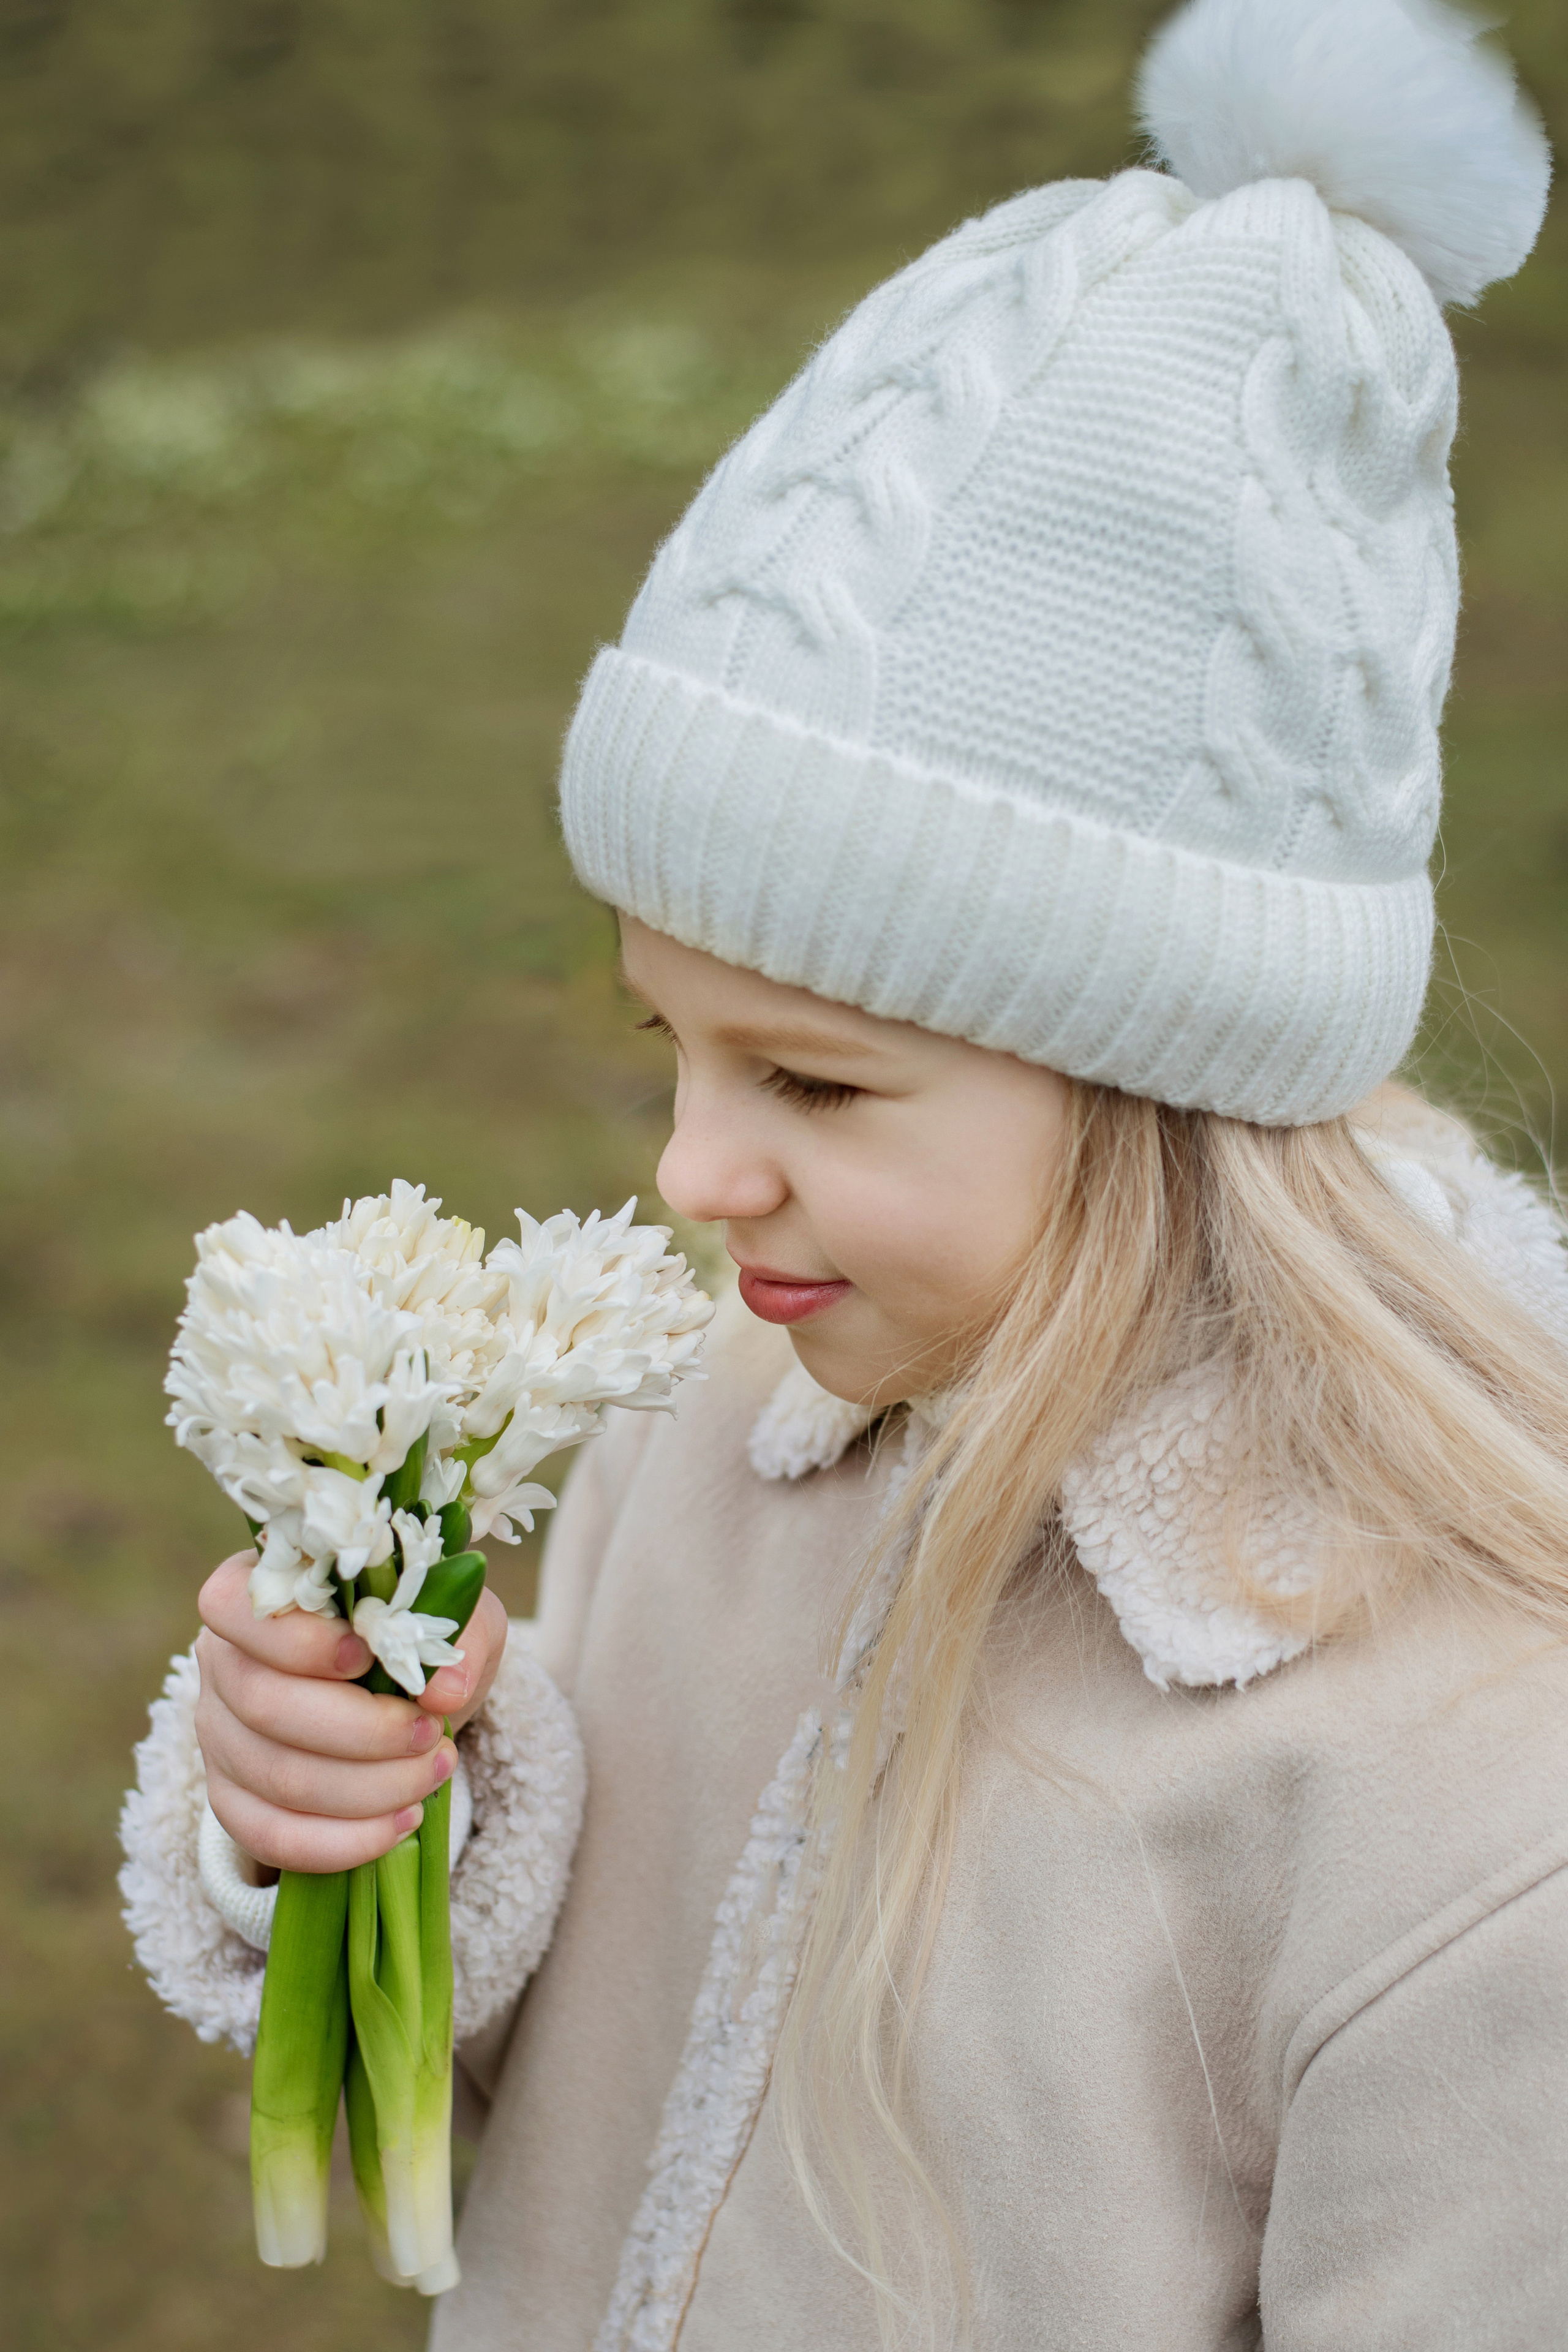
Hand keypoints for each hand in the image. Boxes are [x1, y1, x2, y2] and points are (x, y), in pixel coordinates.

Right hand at [194, 1552, 508, 1873]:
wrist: (403, 1697)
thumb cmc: (414, 1637)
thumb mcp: (449, 1611)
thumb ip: (457, 1629)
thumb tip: (445, 1689)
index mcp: (256, 1589)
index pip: (234, 1606)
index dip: (298, 1640)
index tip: (369, 1656)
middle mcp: (222, 1660)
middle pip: (264, 1705)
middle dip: (364, 1731)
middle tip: (433, 1733)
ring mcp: (218, 1733)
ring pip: (276, 1777)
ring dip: (369, 1788)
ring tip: (434, 1773)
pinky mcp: (233, 1797)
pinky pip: (271, 1836)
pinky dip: (343, 1841)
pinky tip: (402, 1823)